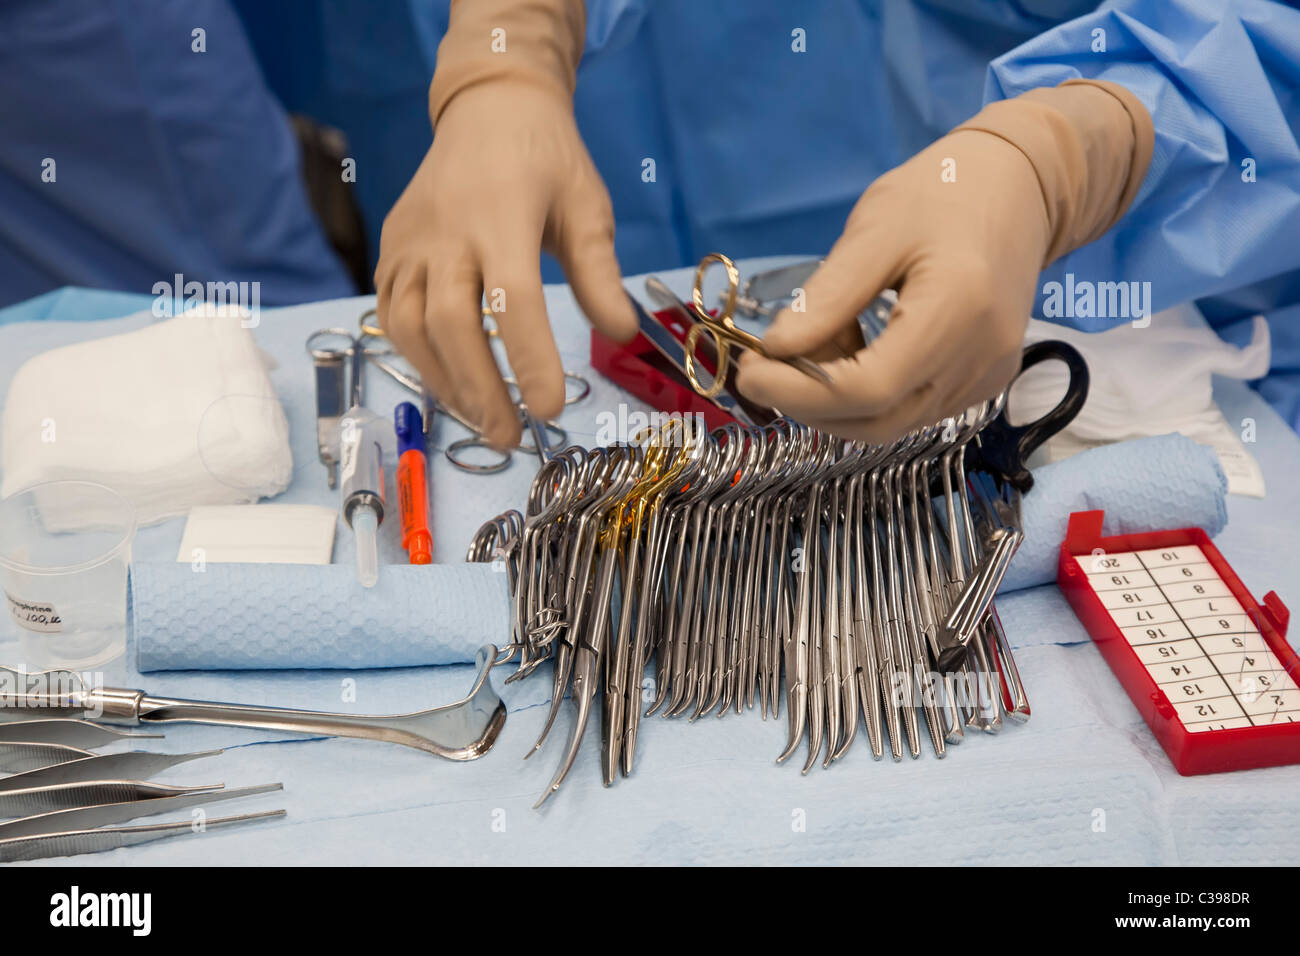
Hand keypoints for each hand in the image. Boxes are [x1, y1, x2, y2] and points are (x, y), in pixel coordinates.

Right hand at [375, 81, 635, 448]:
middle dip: (480, 389)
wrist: (488, 108)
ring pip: (410, 327)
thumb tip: (622, 334)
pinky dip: (419, 358)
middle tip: (512, 436)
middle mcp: (445, 231)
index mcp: (502, 216)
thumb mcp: (587, 207)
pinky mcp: (390, 251)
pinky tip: (452, 384)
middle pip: (450, 324)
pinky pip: (391, 315)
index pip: (512, 300)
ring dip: (445, 382)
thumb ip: (599, 274)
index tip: (551, 408)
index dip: (529, 360)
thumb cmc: (547, 161)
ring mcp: (409, 241)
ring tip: (483, 419)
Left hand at [736, 129, 1048, 443]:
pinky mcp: (984, 384)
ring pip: (891, 422)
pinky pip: (911, 408)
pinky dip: (866, 394)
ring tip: (814, 344)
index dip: (798, 392)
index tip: (748, 370)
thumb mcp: (874, 229)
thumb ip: (827, 297)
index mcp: (957, 311)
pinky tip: (852, 349)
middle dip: (808, 404)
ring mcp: (988, 378)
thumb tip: (774, 351)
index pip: (867, 390)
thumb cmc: (942, 194)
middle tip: (764, 366)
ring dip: (834, 400)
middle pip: (877, 421)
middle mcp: (981, 360)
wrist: (1019, 189)